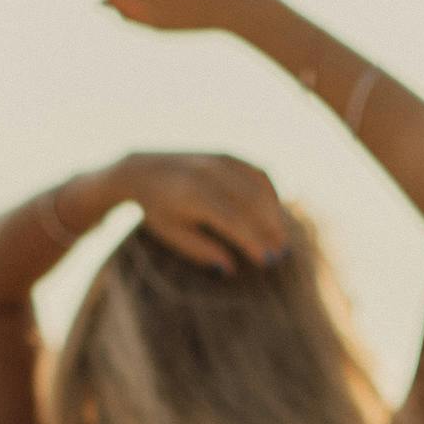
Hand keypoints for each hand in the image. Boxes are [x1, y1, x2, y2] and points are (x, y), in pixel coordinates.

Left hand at [118, 151, 287, 273]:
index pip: (233, 221)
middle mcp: (209, 173)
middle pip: (252, 203)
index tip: (267, 261)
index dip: (253, 241)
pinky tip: (274, 214)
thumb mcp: (173, 234)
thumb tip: (231, 268)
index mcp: (194, 195)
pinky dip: (270, 194)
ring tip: (280, 239)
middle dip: (270, 230)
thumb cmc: (158, 210)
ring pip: (259, 187)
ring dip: (274, 213)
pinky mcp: (227, 155)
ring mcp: (220, 160)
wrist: (143, 170)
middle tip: (281, 255)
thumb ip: (201, 251)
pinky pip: (257, 173)